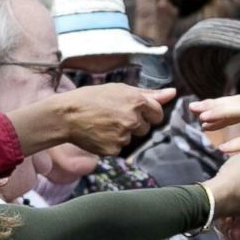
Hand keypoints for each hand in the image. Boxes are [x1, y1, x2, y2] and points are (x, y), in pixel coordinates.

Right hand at [58, 84, 173, 154]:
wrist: (65, 115)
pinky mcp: (113, 150)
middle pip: (145, 128)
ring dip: (122, 133)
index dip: (148, 113)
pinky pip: (119, 148)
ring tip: (103, 123)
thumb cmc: (91, 98)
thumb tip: (173, 93)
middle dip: (135, 123)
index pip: (158, 113)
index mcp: (137, 102)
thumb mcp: (119, 90)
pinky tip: (98, 133)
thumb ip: (149, 93)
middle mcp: (133, 119)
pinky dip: (110, 143)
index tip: (136, 111)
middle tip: (114, 115)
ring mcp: (123, 136)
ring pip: (131, 138)